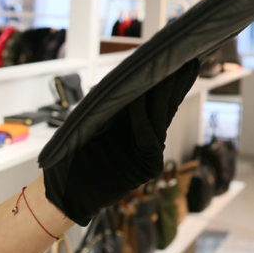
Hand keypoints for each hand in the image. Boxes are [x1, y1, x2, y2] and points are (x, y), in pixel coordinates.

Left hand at [43, 59, 199, 224]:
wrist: (65, 193)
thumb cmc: (72, 157)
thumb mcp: (91, 124)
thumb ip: (110, 106)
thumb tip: (124, 79)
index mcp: (134, 128)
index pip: (158, 101)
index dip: (170, 82)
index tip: (180, 59)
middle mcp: (145, 139)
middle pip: (165, 107)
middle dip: (175, 84)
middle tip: (188, 59)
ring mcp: (148, 154)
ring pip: (159, 119)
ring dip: (164, 94)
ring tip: (172, 71)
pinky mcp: (146, 167)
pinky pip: (146, 136)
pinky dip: (143, 117)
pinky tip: (141, 98)